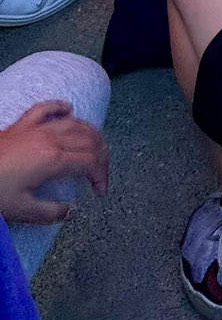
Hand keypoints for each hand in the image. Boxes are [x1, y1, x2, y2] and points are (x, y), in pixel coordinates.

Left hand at [0, 103, 107, 223]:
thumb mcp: (21, 210)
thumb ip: (51, 212)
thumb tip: (71, 210)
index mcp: (53, 160)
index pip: (90, 162)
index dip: (101, 176)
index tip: (100, 191)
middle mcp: (50, 139)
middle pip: (89, 140)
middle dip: (102, 156)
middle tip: (101, 174)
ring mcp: (36, 128)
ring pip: (75, 122)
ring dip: (91, 133)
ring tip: (96, 147)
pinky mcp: (22, 124)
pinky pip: (47, 108)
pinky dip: (61, 107)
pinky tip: (69, 109)